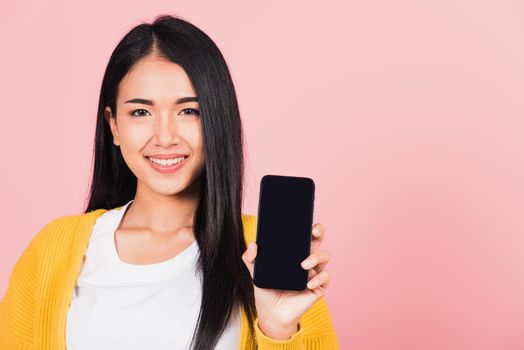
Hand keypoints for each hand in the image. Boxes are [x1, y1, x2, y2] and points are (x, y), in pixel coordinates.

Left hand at [242, 223, 331, 339]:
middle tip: (313, 232)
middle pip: (318, 240)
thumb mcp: (256, 272)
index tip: (306, 220)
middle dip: (318, 232)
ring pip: (324, 256)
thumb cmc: (267, 289)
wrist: (271, 313)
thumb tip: (253, 244)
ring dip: (316, 258)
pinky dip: (319, 279)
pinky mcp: (318, 287)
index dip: (308, 225)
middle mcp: (307, 259)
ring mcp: (314, 272)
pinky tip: (308, 283)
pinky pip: (325, 278)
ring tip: (303, 265)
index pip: (304, 234)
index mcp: (294, 252)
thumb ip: (250, 258)